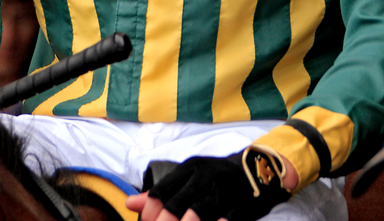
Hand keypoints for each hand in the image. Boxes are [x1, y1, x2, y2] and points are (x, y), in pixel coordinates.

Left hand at [125, 150, 291, 220]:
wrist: (253, 170)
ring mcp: (224, 188)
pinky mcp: (241, 203)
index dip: (153, 206)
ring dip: (191, 220)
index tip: (146, 220)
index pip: (166, 187)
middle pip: (182, 199)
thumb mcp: (187, 177)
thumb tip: (130, 203)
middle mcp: (205, 175)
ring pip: (203, 207)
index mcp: (189, 168)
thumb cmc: (213, 177)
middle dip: (168, 218)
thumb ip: (161, 192)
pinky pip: (229, 216)